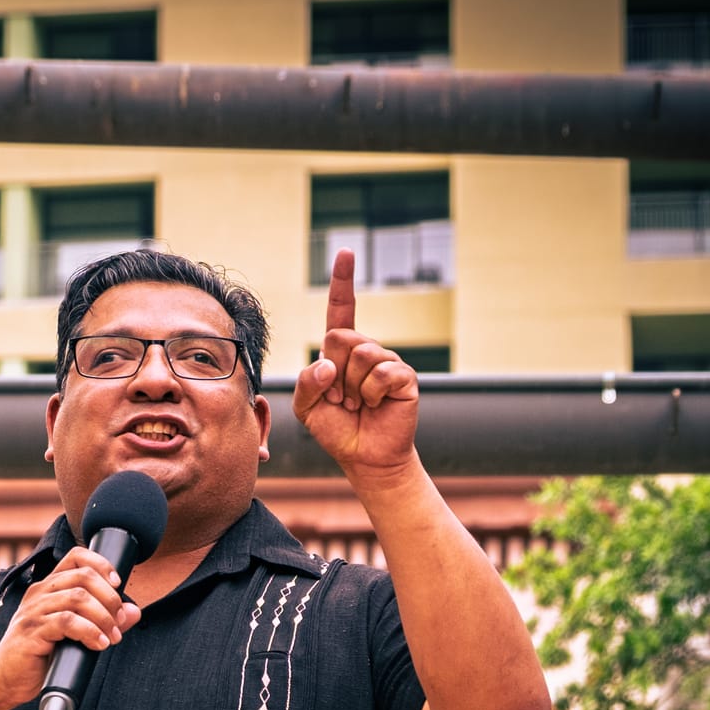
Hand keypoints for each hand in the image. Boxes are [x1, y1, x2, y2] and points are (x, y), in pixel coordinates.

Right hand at [0, 547, 141, 709]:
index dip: (101, 564)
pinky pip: (67, 622)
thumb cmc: (39, 657)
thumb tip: (134, 612)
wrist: (6, 681)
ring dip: (103, 617)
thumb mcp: (75, 635)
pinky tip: (98, 644)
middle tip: (119, 621)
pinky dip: (89, 632)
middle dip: (109, 598)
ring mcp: (33, 611)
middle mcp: (39, 594)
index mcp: (47, 588)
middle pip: (82, 576)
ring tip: (111, 637)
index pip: (75, 557)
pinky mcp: (32, 632)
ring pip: (77, 598)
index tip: (118, 584)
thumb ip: (103, 620)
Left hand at [293, 248, 419, 475]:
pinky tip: (375, 405)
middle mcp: (365, 350)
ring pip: (360, 355)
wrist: (364, 456)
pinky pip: (381, 373)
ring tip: (357, 403)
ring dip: (351, 387)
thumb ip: (306, 382)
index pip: (341, 309)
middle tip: (341, 397)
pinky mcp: (404, 377)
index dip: (342, 281)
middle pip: (340, 337)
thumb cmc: (336, 428)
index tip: (344, 252)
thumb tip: (330, 364)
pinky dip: (371, 394)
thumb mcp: (306, 407)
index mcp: (340, 351)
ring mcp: (387, 362)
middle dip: (333, 373)